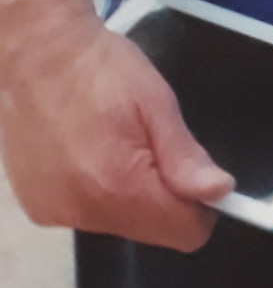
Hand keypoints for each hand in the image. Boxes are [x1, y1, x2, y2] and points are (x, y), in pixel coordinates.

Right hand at [0, 4, 232, 250]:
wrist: (36, 55)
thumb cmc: (102, 69)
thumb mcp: (156, 102)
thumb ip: (185, 156)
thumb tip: (220, 193)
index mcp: (120, 187)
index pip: (182, 232)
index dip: (200, 207)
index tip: (194, 174)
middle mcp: (84, 213)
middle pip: (149, 230)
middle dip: (162, 196)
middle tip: (148, 142)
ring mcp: (56, 214)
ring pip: (117, 222)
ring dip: (127, 194)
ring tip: (113, 141)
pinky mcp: (38, 209)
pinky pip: (86, 213)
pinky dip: (95, 191)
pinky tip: (86, 151)